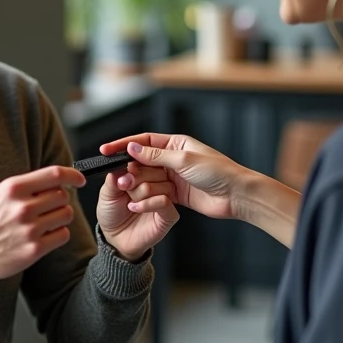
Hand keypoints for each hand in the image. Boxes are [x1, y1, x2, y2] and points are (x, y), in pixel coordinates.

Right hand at [0, 166, 85, 279]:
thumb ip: (23, 187)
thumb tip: (51, 181)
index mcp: (13, 188)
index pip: (54, 175)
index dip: (72, 175)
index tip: (79, 179)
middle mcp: (23, 207)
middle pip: (62, 196)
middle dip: (59, 200)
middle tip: (48, 207)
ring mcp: (29, 229)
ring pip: (66, 214)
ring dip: (60, 216)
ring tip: (46, 221)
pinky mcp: (34, 250)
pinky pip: (62, 235)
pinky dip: (58, 234)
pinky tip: (45, 235)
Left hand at [96, 162, 178, 260]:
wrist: (115, 239)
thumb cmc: (112, 214)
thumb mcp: (107, 193)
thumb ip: (114, 177)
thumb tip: (120, 163)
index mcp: (144, 174)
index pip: (146, 159)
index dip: (135, 161)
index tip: (124, 168)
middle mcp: (157, 183)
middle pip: (155, 169)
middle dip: (136, 177)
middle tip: (124, 186)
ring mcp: (165, 198)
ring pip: (160, 184)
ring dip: (140, 192)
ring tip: (129, 201)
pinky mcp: (169, 214)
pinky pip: (164, 201)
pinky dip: (147, 203)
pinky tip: (134, 208)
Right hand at [100, 134, 244, 221]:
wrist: (237, 196)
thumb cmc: (217, 172)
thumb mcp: (183, 160)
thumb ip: (156, 155)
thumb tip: (132, 148)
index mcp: (176, 143)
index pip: (144, 141)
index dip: (123, 145)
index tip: (106, 150)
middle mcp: (173, 158)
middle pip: (143, 161)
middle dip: (129, 168)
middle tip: (116, 176)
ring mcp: (174, 177)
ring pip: (147, 179)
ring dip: (137, 184)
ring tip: (126, 189)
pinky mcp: (176, 194)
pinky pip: (155, 194)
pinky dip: (146, 197)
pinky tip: (135, 201)